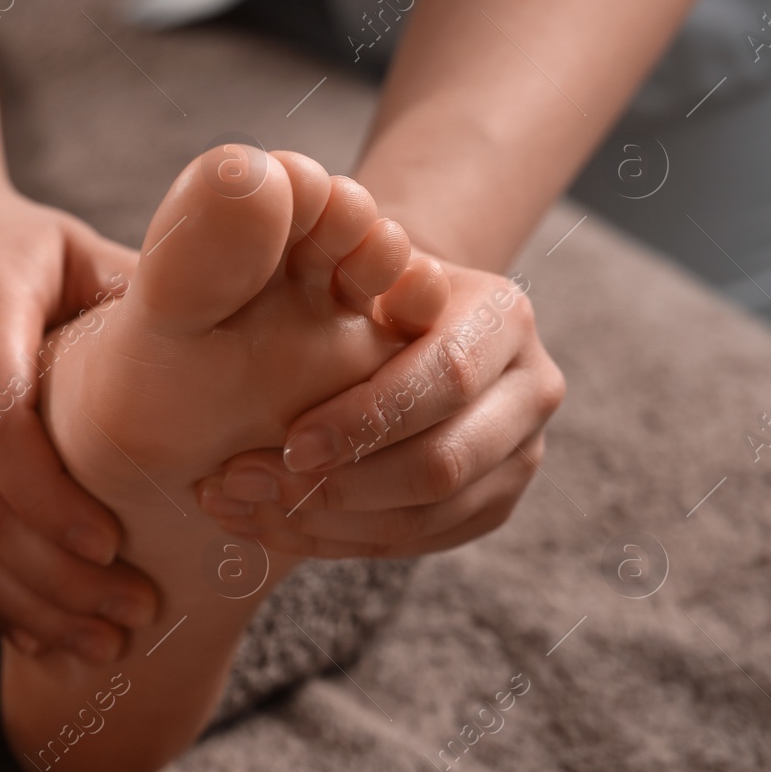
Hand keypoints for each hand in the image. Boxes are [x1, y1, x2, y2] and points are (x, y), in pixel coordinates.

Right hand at [0, 162, 158, 661]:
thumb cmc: (20, 245)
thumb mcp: (81, 248)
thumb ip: (144, 298)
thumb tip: (249, 358)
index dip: (50, 493)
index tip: (114, 542)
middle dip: (53, 569)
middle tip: (135, 613)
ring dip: (28, 599)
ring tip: (106, 644)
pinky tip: (48, 638)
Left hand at [195, 259, 564, 557]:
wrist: (399, 317)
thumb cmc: (361, 280)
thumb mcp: (354, 256)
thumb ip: (341, 257)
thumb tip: (307, 228)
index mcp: (503, 317)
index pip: (445, 378)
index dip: (365, 420)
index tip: (287, 444)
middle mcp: (532, 389)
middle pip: (442, 464)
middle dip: (338, 485)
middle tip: (246, 484)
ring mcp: (519, 455)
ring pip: (426, 517)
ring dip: (323, 524)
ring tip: (239, 508)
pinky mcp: (491, 505)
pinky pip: (414, 543)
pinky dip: (334, 541)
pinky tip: (267, 526)